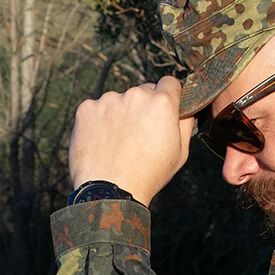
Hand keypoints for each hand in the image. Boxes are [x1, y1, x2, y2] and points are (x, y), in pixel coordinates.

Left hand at [68, 77, 194, 204]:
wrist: (110, 191)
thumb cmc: (150, 175)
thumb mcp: (180, 154)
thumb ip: (185, 125)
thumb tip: (186, 110)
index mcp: (161, 103)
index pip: (169, 83)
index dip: (170, 96)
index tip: (166, 110)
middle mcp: (135, 95)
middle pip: (144, 91)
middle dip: (145, 107)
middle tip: (141, 135)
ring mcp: (108, 100)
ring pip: (119, 100)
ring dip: (121, 114)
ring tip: (120, 144)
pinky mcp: (87, 108)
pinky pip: (97, 110)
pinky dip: (100, 122)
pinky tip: (103, 143)